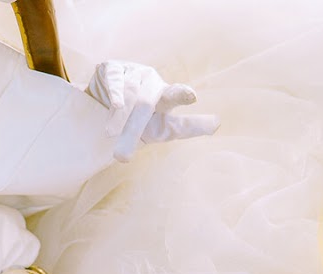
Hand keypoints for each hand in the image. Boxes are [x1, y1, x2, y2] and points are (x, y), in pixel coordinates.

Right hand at [85, 60, 218, 161]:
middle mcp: (151, 81)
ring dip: (118, 117)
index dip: (182, 94)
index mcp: (166, 95)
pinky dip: (115, 91)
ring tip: (110, 133)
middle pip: (145, 104)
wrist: (105, 108)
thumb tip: (218, 123)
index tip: (191, 96)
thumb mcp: (164, 128)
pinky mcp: (113, 68)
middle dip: (133, 129)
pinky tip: (115, 103)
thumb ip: (188, 127)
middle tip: (122, 156)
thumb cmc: (142, 120)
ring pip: (127, 94)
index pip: (175, 95)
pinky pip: (115, 79)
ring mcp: (132, 72)